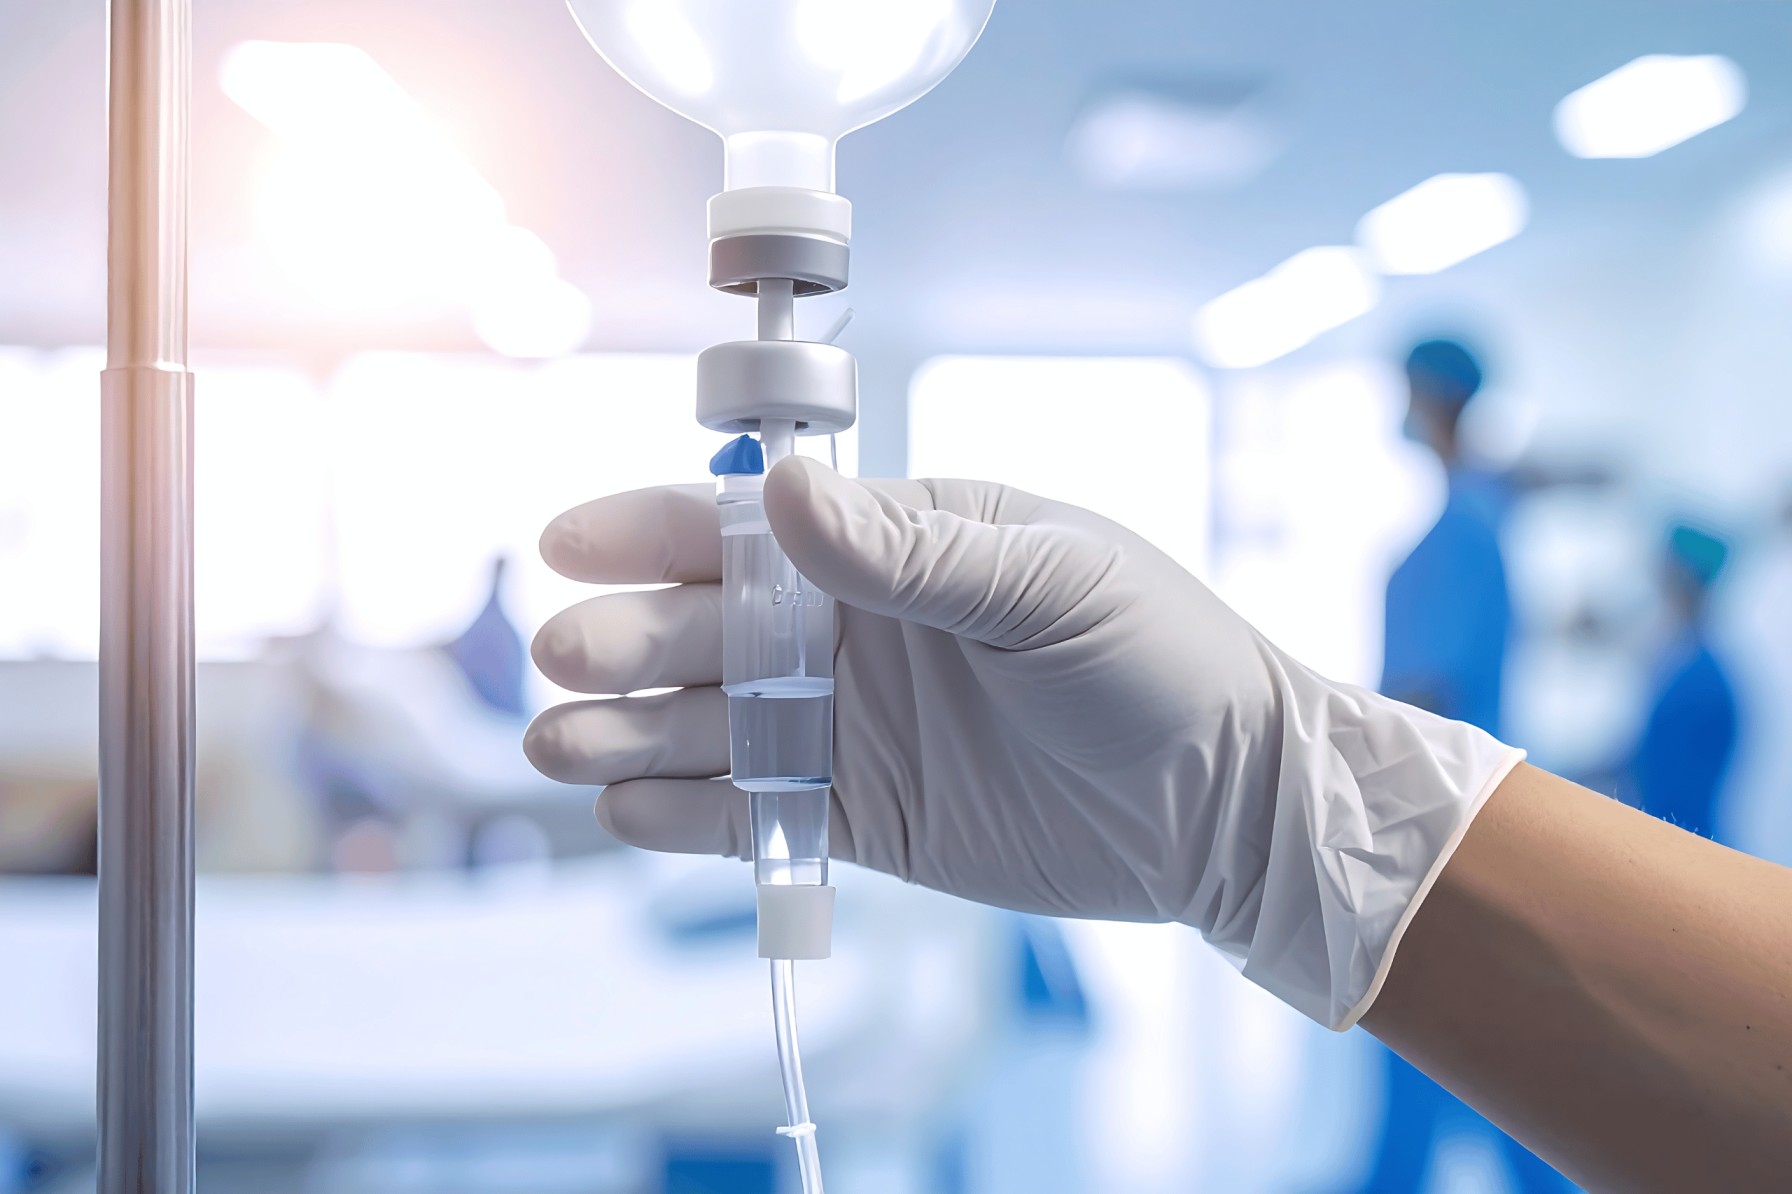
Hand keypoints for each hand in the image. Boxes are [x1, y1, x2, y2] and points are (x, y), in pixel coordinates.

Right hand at [525, 457, 1520, 1026]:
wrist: (1230, 810)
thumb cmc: (1159, 661)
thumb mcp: (1047, 585)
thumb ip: (912, 552)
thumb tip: (786, 493)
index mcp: (898, 543)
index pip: (752, 526)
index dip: (655, 530)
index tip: (571, 542)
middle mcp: (854, 629)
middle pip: (709, 627)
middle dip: (630, 638)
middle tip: (567, 658)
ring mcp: (850, 726)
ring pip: (709, 724)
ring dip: (628, 732)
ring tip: (559, 744)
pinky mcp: (858, 818)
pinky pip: (750, 812)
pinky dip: (684, 815)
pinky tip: (626, 811)